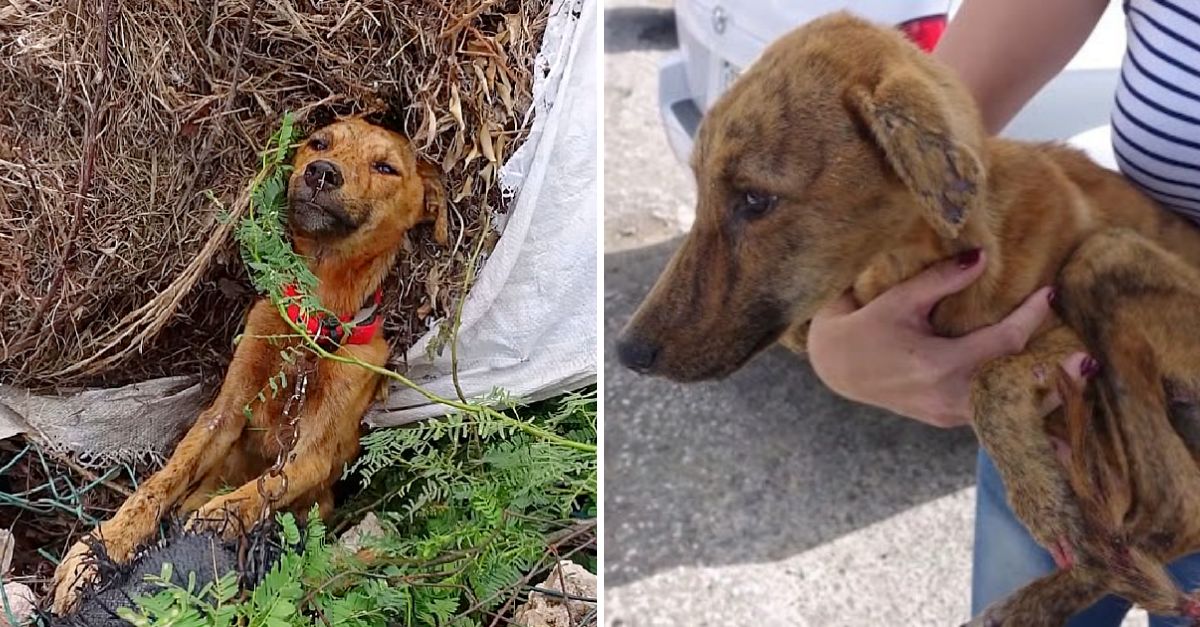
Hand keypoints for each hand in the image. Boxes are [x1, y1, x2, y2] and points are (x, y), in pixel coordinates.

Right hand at [806, 250, 1088, 427]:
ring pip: (1007, 409)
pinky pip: (993, 416)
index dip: (1029, 319)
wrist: (837, 367)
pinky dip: (1020, 408)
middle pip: (1014, 388)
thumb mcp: (899, 300)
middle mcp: (947, 397)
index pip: (1000, 344)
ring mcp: (947, 414)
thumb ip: (941, 279)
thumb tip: (982, 256)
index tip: (1049, 295)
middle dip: (1054, 375)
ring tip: (1076, 384)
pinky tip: (1048, 405)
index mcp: (937, 365)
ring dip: (1042, 397)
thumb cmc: (866, 327)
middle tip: (1089, 361)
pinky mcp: (947, 419)